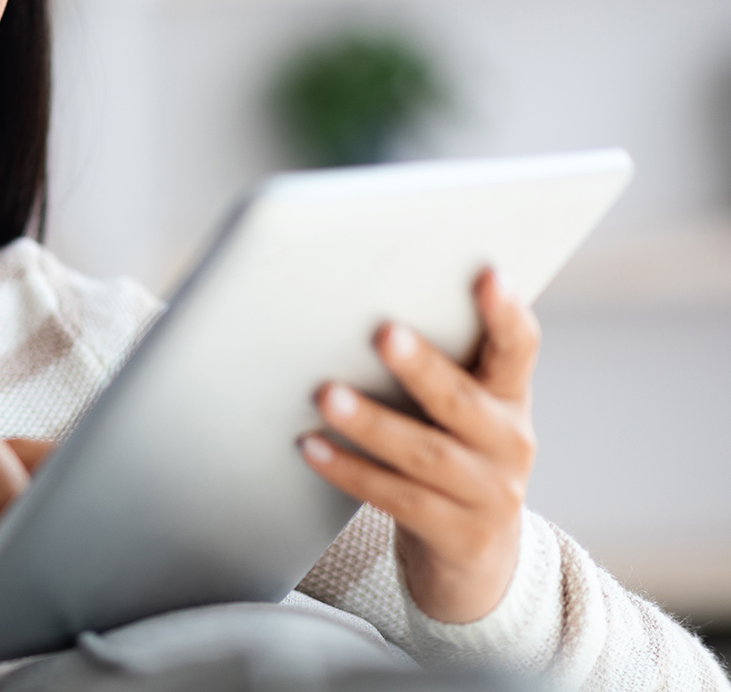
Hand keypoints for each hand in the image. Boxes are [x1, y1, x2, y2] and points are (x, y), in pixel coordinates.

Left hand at [299, 269, 538, 623]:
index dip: (506, 314)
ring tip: (326, 395)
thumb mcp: (466, 409)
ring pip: (425, 454)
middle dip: (421, 367)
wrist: (479, 554)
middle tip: (383, 332)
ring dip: (372, 424)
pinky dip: (350, 470)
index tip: (488, 275)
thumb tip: (364, 302)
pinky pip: (397, 499)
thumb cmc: (455, 453)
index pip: (518, 349)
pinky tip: (311, 447)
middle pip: (461, 400)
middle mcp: (510, 443)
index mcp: (510, 397)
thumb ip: (440, 363)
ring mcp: (488, 493)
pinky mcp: (458, 535)